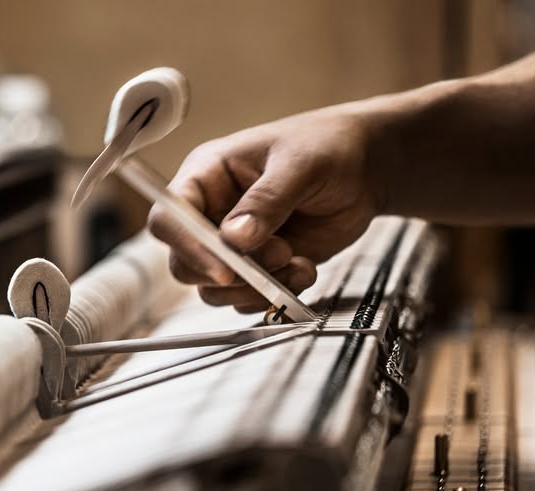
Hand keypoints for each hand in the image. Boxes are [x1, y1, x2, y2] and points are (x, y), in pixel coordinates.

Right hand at [148, 106, 382, 312]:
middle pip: (185, 264)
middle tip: (278, 255)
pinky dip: (278, 294)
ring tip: (297, 261)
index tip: (225, 269)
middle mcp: (210, 214)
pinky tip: (306, 268)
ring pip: (216, 289)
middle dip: (230, 273)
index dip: (187, 247)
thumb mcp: (300, 164)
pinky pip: (249, 298)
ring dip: (257, 288)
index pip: (169, 218)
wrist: (365, 170)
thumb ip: (267, 200)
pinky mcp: (257, 268)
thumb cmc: (326, 147)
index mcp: (205, 176)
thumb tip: (235, 239)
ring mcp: (232, 246)